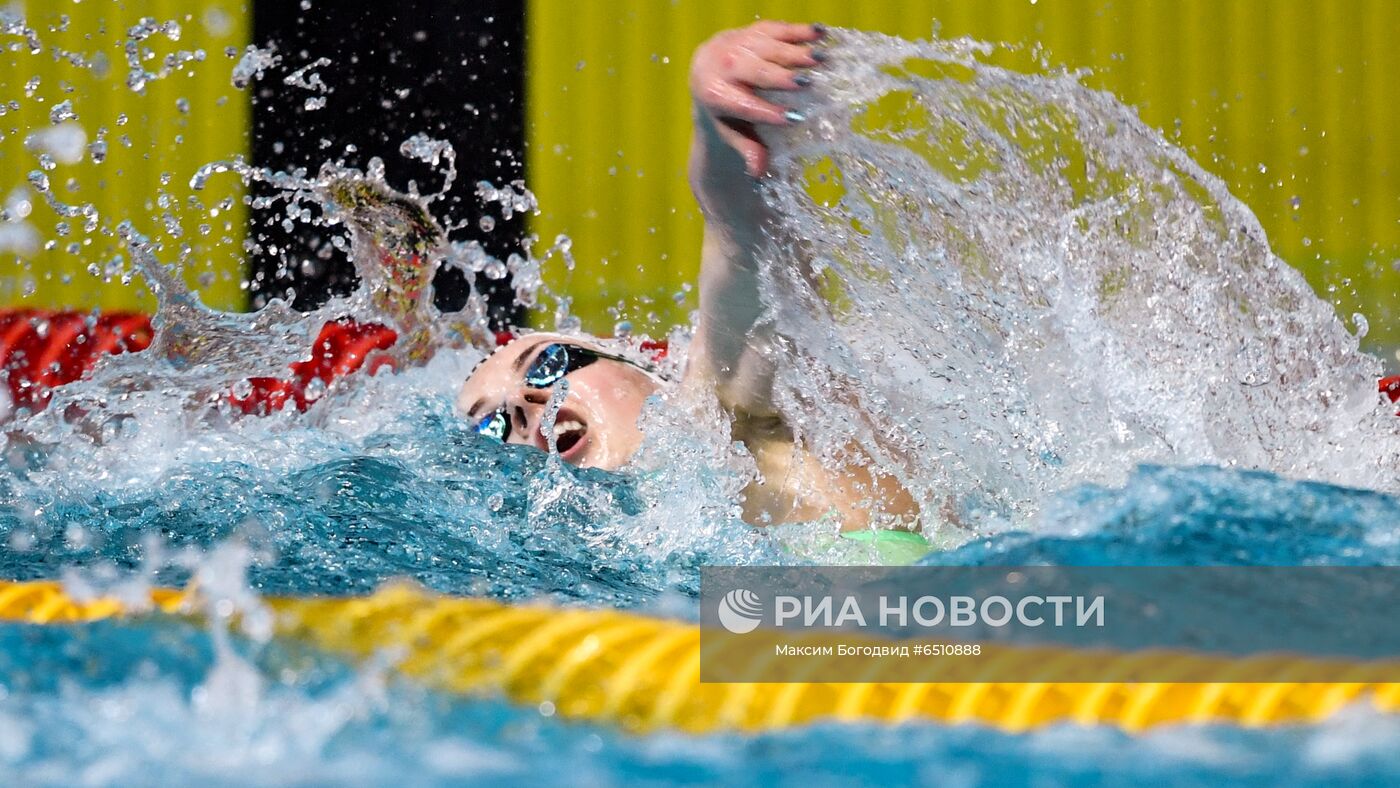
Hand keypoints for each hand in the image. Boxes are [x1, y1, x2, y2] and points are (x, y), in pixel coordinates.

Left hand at [689, 21, 825, 177]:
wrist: (707, 72)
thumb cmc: (725, 111)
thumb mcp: (732, 131)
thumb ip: (747, 149)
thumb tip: (757, 172)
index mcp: (712, 94)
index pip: (741, 105)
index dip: (766, 111)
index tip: (793, 118)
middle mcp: (719, 65)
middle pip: (753, 70)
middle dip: (781, 77)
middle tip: (809, 82)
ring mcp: (732, 43)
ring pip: (765, 45)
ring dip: (795, 51)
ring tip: (821, 58)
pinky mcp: (747, 30)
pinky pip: (773, 28)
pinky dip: (797, 31)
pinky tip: (820, 33)